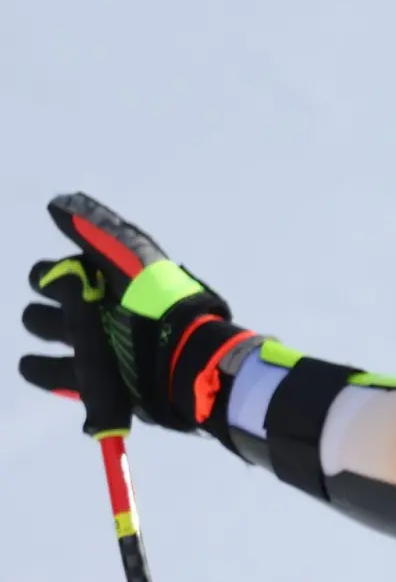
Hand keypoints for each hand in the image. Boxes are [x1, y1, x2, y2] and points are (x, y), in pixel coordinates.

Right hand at [19, 193, 247, 434]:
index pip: (77, 267)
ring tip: (36, 323)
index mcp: (120, 281)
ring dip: (44, 325)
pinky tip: (29, 364)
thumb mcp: (129, 261)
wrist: (181, 361)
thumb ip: (98, 231)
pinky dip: (44, 369)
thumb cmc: (156, 306)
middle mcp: (111, 310)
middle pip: (66, 297)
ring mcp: (106, 345)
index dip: (57, 270)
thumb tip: (59, 201)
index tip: (45, 275)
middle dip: (51, 292)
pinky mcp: (102, 380)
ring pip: (60, 332)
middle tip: (45, 295)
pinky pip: (63, 375)